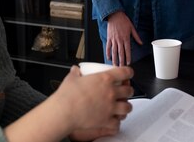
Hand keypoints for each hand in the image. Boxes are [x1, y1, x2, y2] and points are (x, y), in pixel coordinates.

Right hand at [3, 66, 133, 141]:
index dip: (129, 72)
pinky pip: (117, 124)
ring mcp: (110, 107)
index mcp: (105, 79)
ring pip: (128, 107)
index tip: (128, 74)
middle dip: (128, 91)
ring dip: (126, 107)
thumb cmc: (67, 95)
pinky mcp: (106, 120)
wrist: (64, 111)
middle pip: (129, 90)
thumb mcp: (72, 78)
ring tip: (121, 107)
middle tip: (124, 92)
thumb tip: (75, 70)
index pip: (125, 72)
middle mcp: (111, 92)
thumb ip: (76, 72)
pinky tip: (113, 121)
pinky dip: (116, 123)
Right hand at [107, 11, 142, 65]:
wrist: (115, 15)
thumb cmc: (124, 21)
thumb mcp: (132, 28)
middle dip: (121, 61)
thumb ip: (136, 36)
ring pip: (114, 51)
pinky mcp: (109, 38)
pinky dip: (108, 52)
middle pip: (120, 52)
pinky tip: (108, 57)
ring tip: (115, 65)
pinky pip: (108, 46)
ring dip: (115, 59)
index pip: (127, 50)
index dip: (128, 57)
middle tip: (121, 67)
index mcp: (126, 38)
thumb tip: (141, 43)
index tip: (128, 63)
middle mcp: (119, 40)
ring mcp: (113, 39)